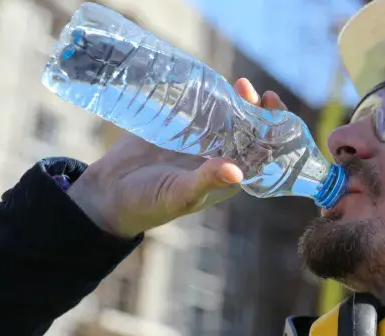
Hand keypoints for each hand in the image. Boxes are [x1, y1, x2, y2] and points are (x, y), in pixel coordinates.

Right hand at [68, 78, 288, 237]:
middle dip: (257, 111)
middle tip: (255, 92)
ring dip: (237, 100)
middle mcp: (219, 156)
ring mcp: (200, 140)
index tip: (273, 120)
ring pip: (228, 116)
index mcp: (228, 177)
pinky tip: (213, 83)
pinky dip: (210, 96)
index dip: (272, 135)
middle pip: (248, 130)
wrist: (110, 193)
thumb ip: (207, 182)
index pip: (260, 153)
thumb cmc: (150, 203)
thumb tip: (237, 171)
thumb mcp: (180, 194)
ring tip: (240, 84)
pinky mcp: (180, 126)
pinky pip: (201, 108)